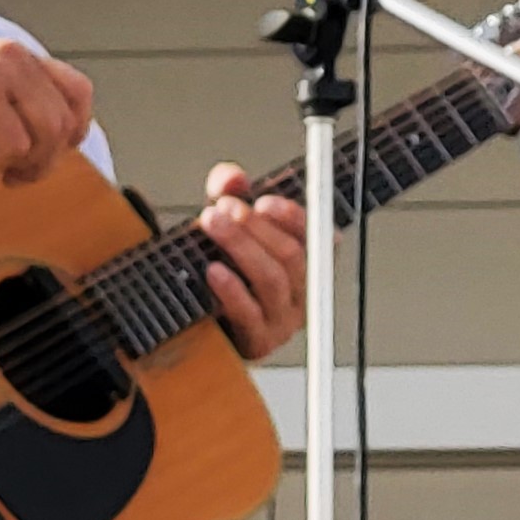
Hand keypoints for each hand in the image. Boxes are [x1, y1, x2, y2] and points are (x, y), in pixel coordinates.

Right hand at [0, 40, 97, 184]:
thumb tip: (54, 148)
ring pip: (48, 134)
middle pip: (66, 121)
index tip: (49, 153)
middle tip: (17, 173)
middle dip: (47, 159)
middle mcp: (15, 57)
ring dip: (25, 162)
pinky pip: (15, 144)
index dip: (74, 131)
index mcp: (20, 56)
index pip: (79, 92)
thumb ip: (21, 112)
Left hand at [194, 164, 307, 357]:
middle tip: (222, 208)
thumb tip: (231, 177)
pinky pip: (250, 314)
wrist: (202, 326)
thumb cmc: (224, 270)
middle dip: (255, 227)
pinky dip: (231, 289)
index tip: (262, 201)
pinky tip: (213, 270)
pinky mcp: (259, 342)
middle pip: (291, 254)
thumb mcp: (227, 225)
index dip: (292, 216)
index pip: (316, 234)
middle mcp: (303, 291)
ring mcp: (284, 320)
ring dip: (240, 247)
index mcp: (307, 260)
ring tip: (212, 225)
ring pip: (272, 280)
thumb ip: (230, 194)